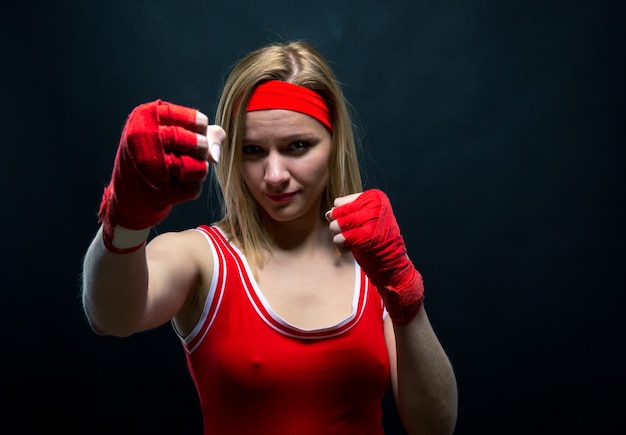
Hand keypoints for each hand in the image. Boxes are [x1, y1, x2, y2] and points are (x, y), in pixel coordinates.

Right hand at [98, 100, 225, 252]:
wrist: (129, 192)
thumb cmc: (159, 155)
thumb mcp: (178, 134)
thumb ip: (209, 135)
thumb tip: (216, 157)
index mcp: (147, 115)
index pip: (199, 120)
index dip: (204, 128)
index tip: (200, 131)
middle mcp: (144, 137)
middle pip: (201, 145)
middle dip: (204, 152)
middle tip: (197, 153)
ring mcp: (148, 165)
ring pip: (200, 169)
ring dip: (200, 171)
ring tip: (187, 169)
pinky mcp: (156, 191)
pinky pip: (194, 190)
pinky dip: (192, 189)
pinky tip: (178, 185)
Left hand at [327, 189, 423, 324]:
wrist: (392, 259)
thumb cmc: (376, 237)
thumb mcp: (364, 217)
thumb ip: (345, 212)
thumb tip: (328, 213)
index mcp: (374, 197)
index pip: (339, 202)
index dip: (338, 215)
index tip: (347, 223)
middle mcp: (375, 206)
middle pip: (336, 213)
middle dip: (336, 226)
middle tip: (345, 233)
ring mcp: (372, 220)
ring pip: (336, 225)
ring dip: (338, 236)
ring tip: (350, 240)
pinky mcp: (367, 237)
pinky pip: (340, 239)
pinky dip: (342, 246)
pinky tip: (351, 248)